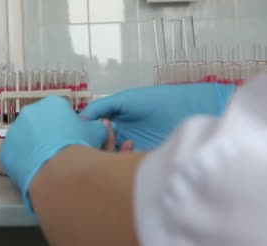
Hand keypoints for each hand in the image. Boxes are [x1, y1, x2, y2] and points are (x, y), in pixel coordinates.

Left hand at [0, 96, 107, 212]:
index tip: (72, 142)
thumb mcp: (98, 133)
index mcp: (53, 104)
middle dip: (50, 137)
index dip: (68, 129)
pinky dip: (23, 161)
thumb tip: (100, 124)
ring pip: (27, 138)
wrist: (59, 169)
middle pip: (42, 124)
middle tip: (60, 154)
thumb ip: (97, 126)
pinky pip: (16, 154)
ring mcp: (15, 128)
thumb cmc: (80, 146)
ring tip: (47, 164)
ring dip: (35, 148)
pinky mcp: (5, 148)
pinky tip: (34, 171)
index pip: (61, 114)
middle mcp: (31, 111)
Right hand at [81, 83, 235, 150]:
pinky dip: (127, 163)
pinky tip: (128, 153)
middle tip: (97, 145)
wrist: (186, 109)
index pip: (96, 135)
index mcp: (116, 125)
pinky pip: (130, 166)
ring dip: (113, 155)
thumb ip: (101, 107)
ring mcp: (134, 151)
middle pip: (102, 149)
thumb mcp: (124, 100)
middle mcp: (123, 139)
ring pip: (114, 159)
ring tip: (119, 145)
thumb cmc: (155, 101)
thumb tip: (80, 118)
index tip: (82, 136)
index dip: (88, 136)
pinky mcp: (146, 161)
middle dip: (99, 148)